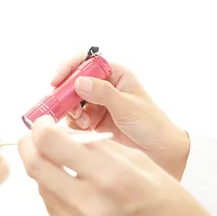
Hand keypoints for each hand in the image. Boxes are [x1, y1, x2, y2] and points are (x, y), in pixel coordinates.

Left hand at [18, 116, 209, 215]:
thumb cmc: (170, 203)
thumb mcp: (139, 162)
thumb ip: (95, 146)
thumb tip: (57, 134)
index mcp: (112, 178)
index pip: (50, 143)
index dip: (40, 128)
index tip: (43, 124)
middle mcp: (92, 207)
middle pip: (35, 167)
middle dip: (29, 146)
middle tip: (35, 139)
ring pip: (42, 190)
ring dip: (47, 173)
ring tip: (66, 169)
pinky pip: (54, 214)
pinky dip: (59, 197)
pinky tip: (77, 194)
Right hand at [52, 53, 189, 179]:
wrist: (159, 152)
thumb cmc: (151, 124)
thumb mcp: (128, 107)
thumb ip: (104, 94)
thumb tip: (79, 81)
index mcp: (115, 75)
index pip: (86, 62)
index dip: (70, 68)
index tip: (57, 80)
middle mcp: (103, 87)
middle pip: (73, 82)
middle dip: (66, 94)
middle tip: (65, 107)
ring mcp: (96, 105)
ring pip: (70, 102)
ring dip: (70, 111)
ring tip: (83, 122)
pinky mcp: (91, 122)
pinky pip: (73, 119)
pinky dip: (73, 124)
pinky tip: (85, 129)